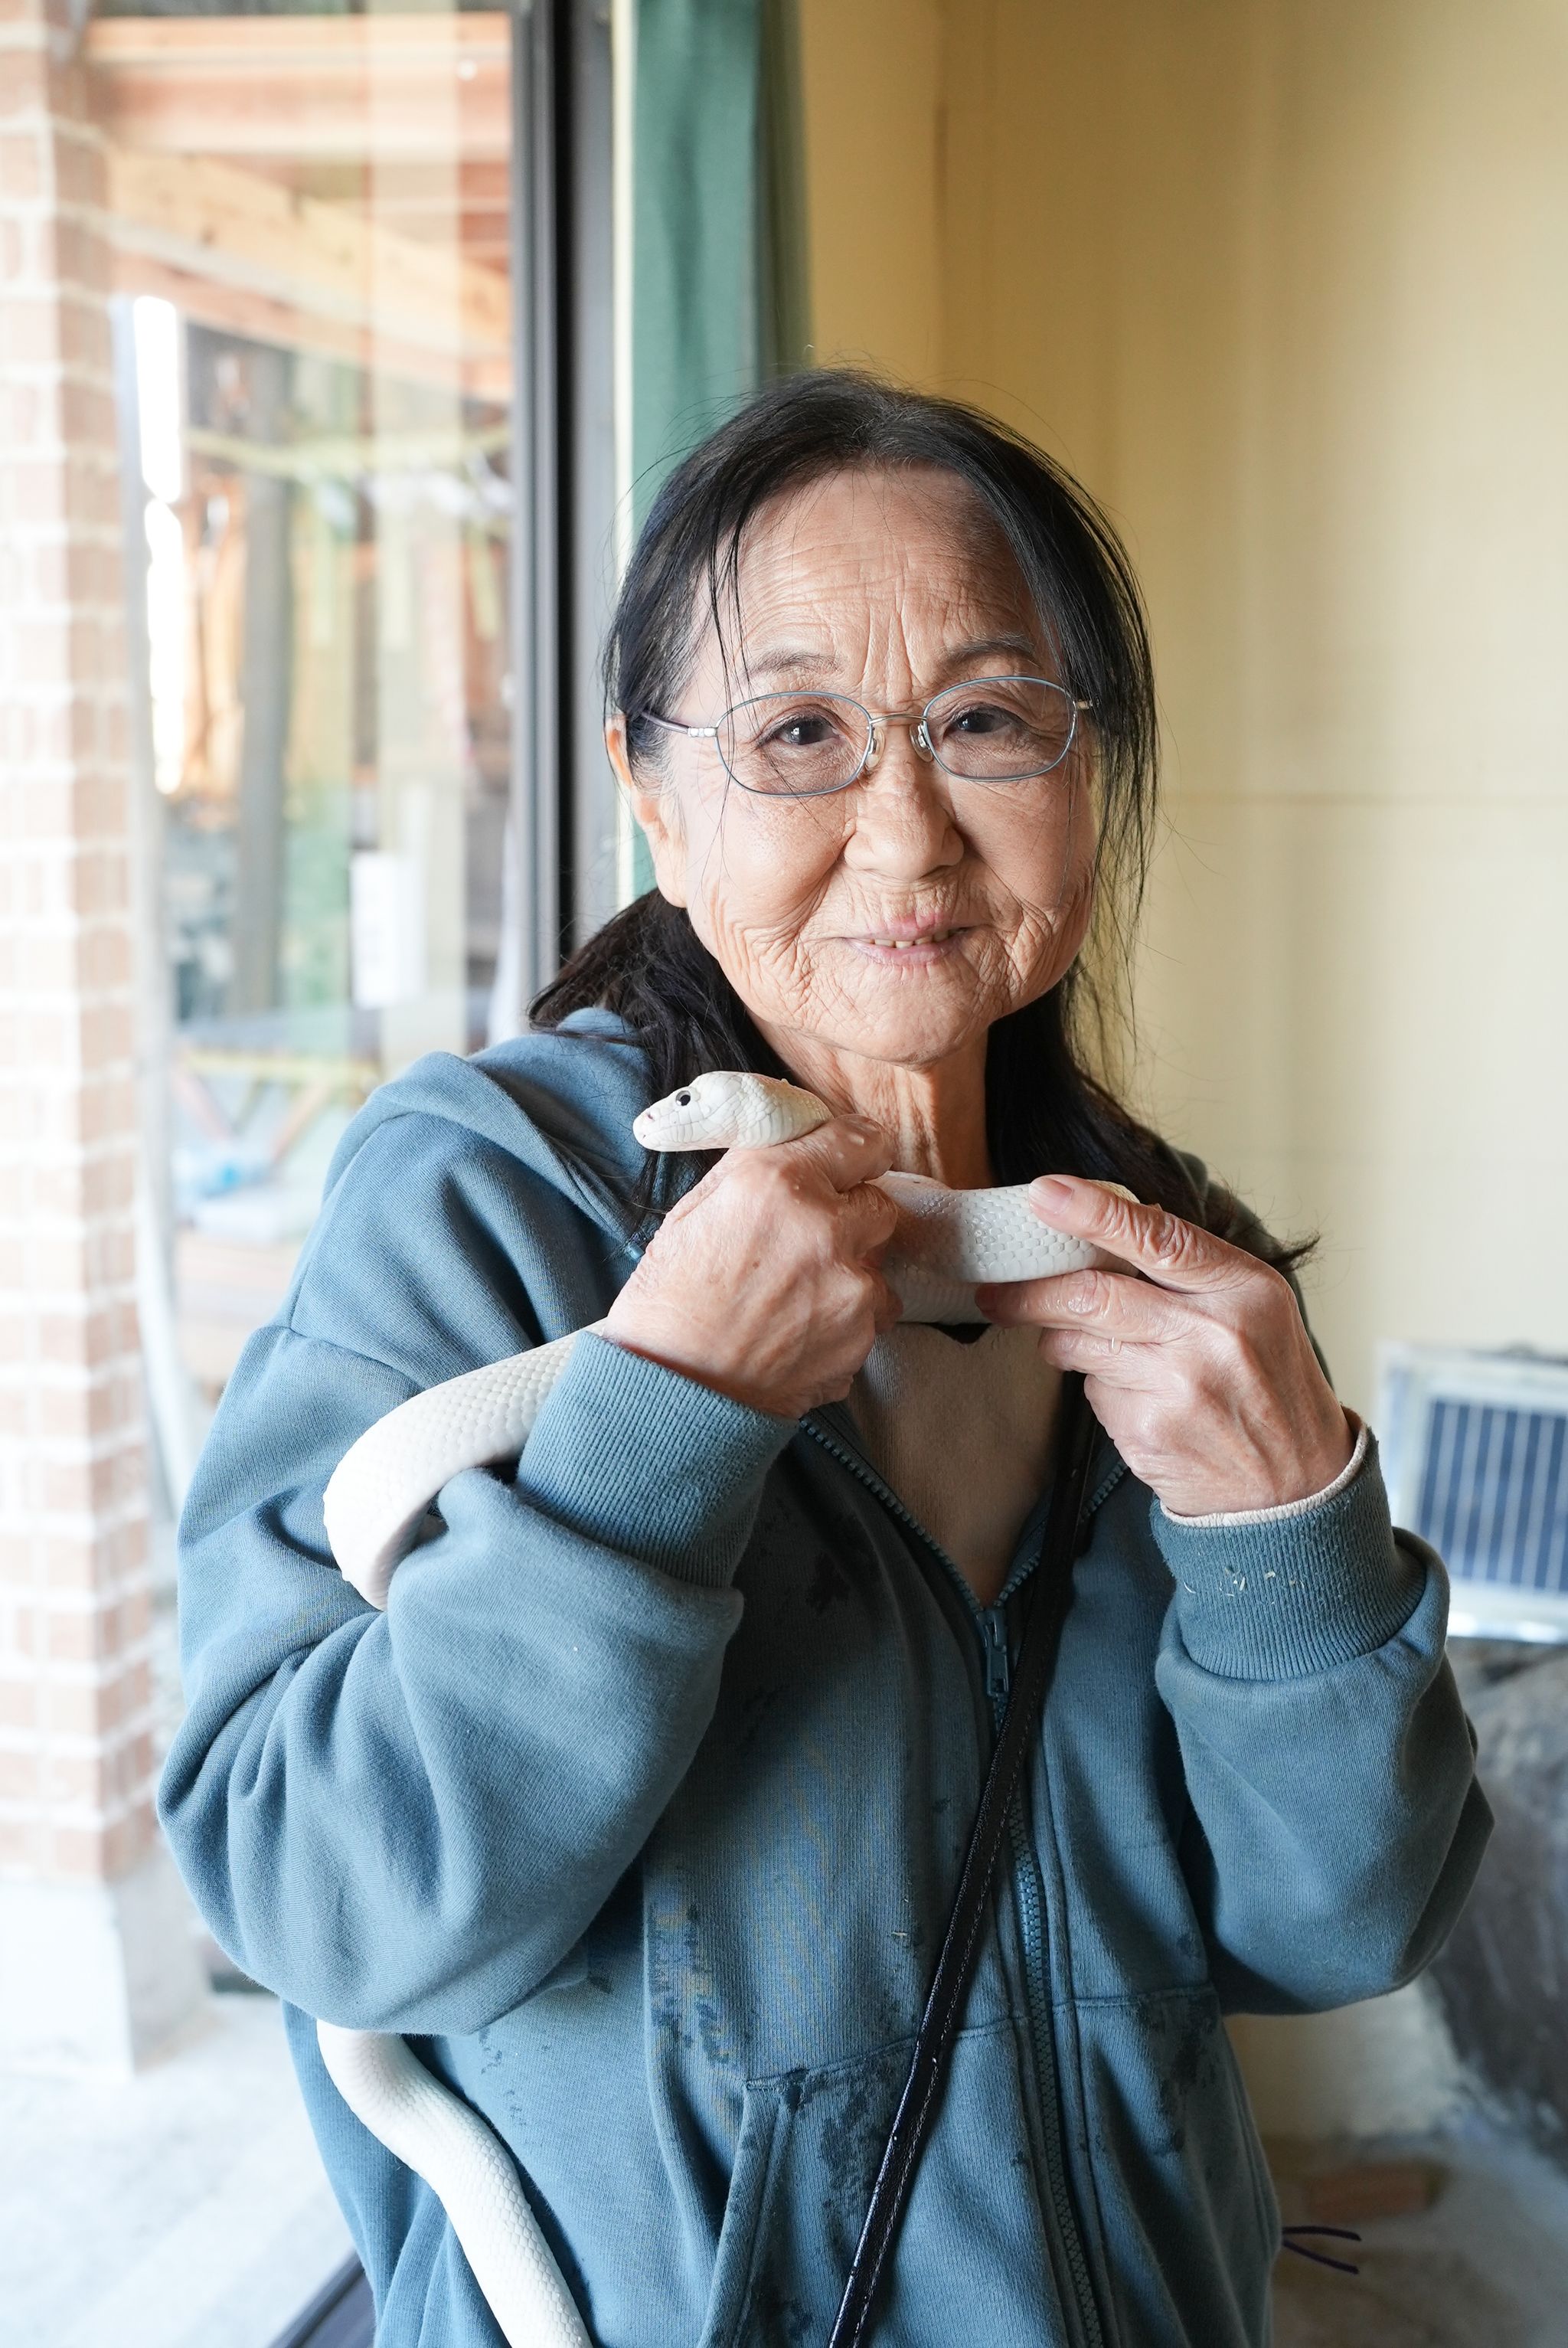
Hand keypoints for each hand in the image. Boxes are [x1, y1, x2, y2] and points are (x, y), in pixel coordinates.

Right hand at [603, 1117, 900, 1419]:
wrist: (671, 1391)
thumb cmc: (669, 1303)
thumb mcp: (695, 1210)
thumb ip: (758, 1169)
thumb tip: (800, 1144)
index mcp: (778, 1183)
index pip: (860, 1141)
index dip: (858, 1153)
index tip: (856, 1162)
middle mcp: (825, 1228)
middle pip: (878, 1206)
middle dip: (850, 1220)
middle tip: (807, 1243)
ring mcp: (850, 1288)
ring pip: (877, 1267)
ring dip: (848, 1276)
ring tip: (794, 1299)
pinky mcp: (860, 1339)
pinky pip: (869, 1317)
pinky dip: (844, 1322)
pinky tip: (798, 1331)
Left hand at [975, 1178, 1353, 1515]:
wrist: (1295, 1485)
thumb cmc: (1267, 1382)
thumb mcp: (1254, 1309)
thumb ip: (1188, 1270)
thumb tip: (1102, 1224)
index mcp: (1245, 1289)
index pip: (1157, 1238)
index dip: (1093, 1213)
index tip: (1043, 1193)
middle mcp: (1214, 1335)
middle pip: (1094, 1296)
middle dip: (1031, 1292)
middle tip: (994, 1291)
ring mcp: (1180, 1388)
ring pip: (1080, 1345)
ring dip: (1060, 1342)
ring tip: (1074, 1346)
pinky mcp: (1150, 1433)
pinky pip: (1094, 1394)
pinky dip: (1098, 1389)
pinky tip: (1135, 1400)